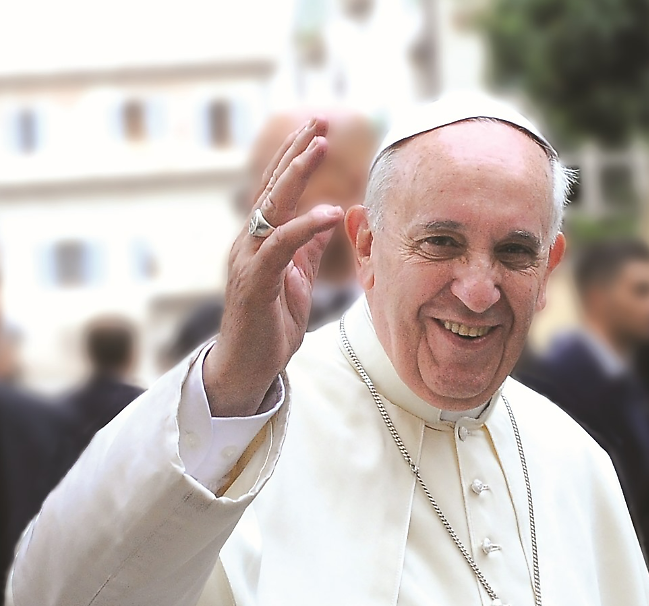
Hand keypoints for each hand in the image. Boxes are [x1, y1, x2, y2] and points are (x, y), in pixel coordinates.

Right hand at [203, 117, 343, 415]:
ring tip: (320, 147)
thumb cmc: (270, 328)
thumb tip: (327, 220)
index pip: (276, 191)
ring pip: (272, 207)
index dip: (294, 159)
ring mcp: (247, 261)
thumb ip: (306, 251)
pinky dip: (304, 227)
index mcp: (259, 243)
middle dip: (295, 152)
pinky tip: (328, 212)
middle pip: (271, 187)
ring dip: (296, 175)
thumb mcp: (296, 283)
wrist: (248, 368)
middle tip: (318, 122)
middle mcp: (248, 244)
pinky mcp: (254, 282)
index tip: (316, 131)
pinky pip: (280, 246)